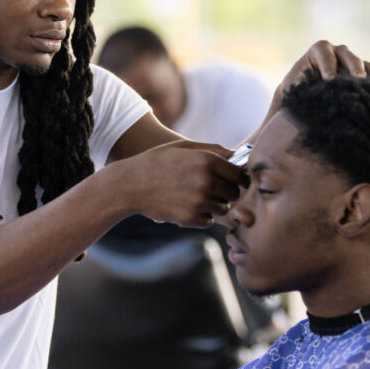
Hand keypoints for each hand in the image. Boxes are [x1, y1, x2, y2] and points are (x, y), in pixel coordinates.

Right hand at [123, 140, 245, 228]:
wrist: (130, 184)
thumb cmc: (157, 162)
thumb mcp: (183, 148)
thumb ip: (213, 149)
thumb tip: (238, 155)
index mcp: (207, 160)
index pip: (240, 174)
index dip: (236, 178)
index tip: (230, 180)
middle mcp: (206, 180)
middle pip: (234, 193)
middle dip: (225, 192)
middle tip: (208, 190)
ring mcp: (198, 201)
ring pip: (223, 208)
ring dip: (214, 205)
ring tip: (195, 198)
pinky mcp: (189, 218)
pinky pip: (208, 221)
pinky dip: (201, 217)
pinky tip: (186, 207)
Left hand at [277, 39, 369, 93]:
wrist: (301, 96)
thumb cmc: (294, 89)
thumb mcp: (293, 86)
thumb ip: (301, 85)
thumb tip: (312, 89)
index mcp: (318, 50)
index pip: (324, 53)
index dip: (328, 65)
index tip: (330, 80)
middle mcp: (337, 52)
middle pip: (347, 56)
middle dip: (353, 67)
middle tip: (358, 80)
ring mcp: (351, 61)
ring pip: (362, 64)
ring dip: (368, 74)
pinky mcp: (362, 72)